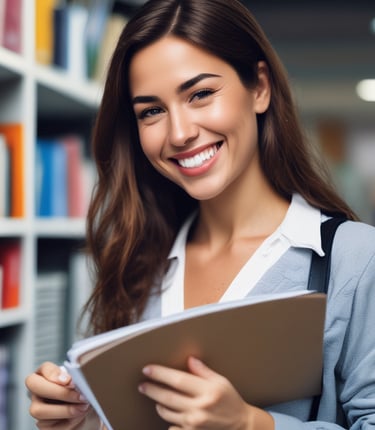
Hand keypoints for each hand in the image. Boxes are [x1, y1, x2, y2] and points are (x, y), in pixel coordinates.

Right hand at [25, 361, 98, 428]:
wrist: (87, 411)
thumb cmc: (83, 391)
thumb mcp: (82, 381)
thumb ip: (77, 377)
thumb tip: (77, 379)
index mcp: (46, 374)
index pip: (43, 368)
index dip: (54, 373)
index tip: (71, 381)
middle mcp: (37, 391)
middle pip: (35, 387)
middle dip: (60, 392)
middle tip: (81, 396)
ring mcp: (38, 409)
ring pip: (40, 410)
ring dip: (66, 410)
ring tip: (84, 407)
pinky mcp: (43, 427)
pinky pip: (50, 426)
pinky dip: (69, 422)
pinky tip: (80, 416)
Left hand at [138, 356, 273, 429]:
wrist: (241, 427)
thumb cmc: (231, 401)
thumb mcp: (221, 381)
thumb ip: (203, 371)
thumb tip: (189, 359)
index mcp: (207, 391)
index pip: (177, 380)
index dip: (160, 374)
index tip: (147, 369)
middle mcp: (199, 408)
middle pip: (167, 397)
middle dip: (151, 389)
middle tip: (142, 384)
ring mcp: (194, 424)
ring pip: (166, 413)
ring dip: (158, 404)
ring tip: (156, 398)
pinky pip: (172, 427)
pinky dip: (169, 420)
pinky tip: (171, 413)